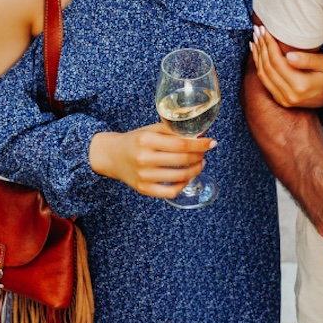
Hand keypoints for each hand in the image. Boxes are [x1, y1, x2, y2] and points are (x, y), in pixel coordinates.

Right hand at [89, 124, 214, 197]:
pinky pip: (171, 191)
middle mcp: (144, 158)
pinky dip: (184, 185)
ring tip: (199, 164)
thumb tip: (200, 132)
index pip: (181, 144)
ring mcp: (144, 176)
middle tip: (204, 153)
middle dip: (200, 156)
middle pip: (183, 160)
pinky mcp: (144, 189)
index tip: (211, 143)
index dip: (200, 144)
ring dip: (196, 170)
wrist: (111, 156)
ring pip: (181, 177)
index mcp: (146, 140)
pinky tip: (187, 177)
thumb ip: (173, 130)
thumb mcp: (150, 130)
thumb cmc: (135, 141)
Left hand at [250, 25, 322, 108]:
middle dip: (261, 46)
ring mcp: (284, 100)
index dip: (268, 44)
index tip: (264, 29)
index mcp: (300, 85)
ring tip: (255, 38)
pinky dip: (259, 66)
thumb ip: (307, 59)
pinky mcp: (281, 101)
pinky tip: (257, 53)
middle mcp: (290, 95)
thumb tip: (288, 55)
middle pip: (268, 67)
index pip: (277, 61)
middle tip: (257, 30)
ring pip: (263, 75)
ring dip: (257, 55)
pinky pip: (265, 82)